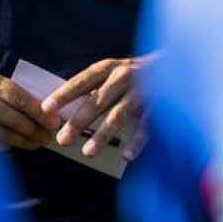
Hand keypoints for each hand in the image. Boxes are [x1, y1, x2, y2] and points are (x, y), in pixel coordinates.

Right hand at [0, 66, 59, 150]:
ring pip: (1, 134)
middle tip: (48, 137)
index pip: (18, 97)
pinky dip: (4, 145)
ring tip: (36, 143)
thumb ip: (10, 92)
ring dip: (22, 141)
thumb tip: (41, 110)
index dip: (38, 112)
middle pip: (12, 118)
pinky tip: (15, 145)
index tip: (54, 122)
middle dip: (34, 130)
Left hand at [41, 55, 155, 160]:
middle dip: (79, 121)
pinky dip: (136, 141)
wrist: (176, 65)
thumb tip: (62, 110)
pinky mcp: (159, 106)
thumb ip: (93, 89)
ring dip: (103, 134)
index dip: (64, 94)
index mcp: (108, 68)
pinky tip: (126, 156)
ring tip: (88, 152)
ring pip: (119, 115)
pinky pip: (146, 126)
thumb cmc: (134, 75)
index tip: (46, 108)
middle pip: (98, 100)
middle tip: (62, 139)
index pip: (82, 81)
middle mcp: (124, 76)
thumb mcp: (112, 73)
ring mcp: (142, 91)